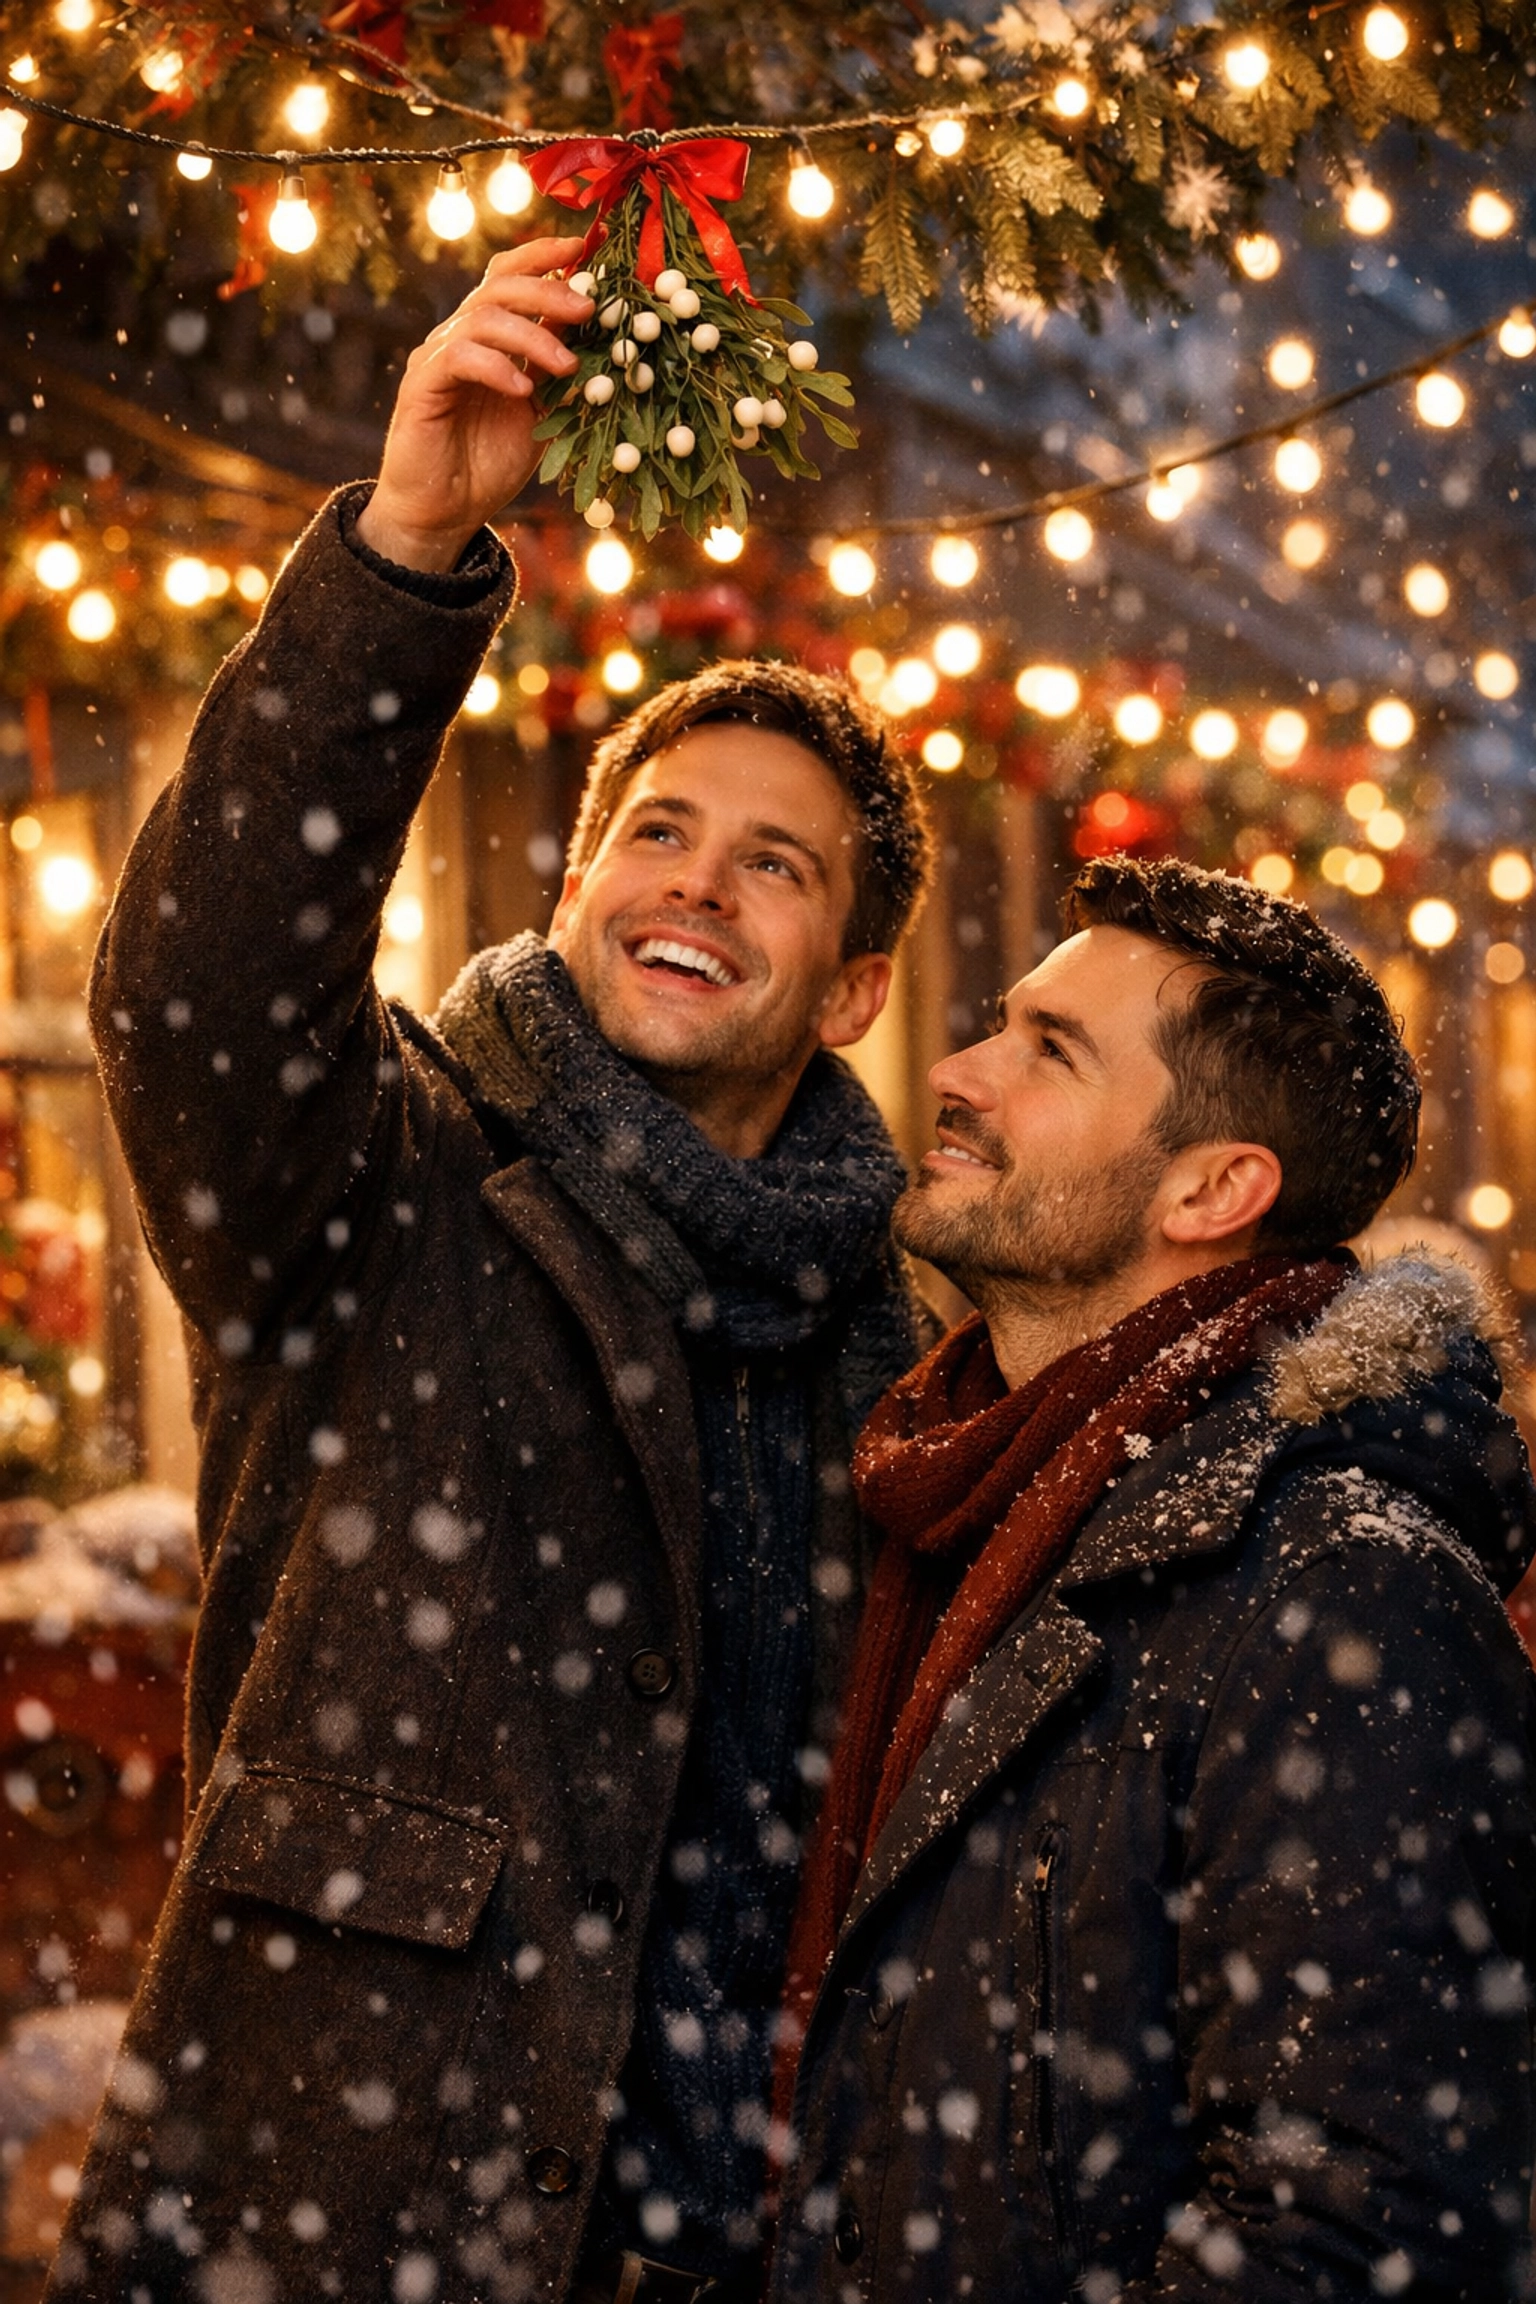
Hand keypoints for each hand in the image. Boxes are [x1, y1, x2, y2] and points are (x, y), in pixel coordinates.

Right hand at [357, 236, 592, 572]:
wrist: (443, 513)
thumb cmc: (490, 465)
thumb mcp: (541, 415)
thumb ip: (562, 378)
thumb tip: (608, 343)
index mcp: (488, 337)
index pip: (509, 275)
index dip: (544, 255)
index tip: (585, 247)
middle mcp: (459, 337)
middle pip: (499, 286)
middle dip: (549, 291)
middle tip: (589, 310)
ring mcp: (437, 357)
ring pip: (482, 318)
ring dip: (532, 336)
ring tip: (566, 366)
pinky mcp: (421, 385)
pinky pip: (459, 358)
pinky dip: (497, 367)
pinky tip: (524, 390)